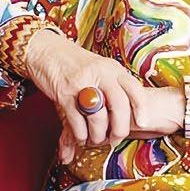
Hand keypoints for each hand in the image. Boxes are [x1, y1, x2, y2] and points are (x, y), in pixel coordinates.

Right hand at [22, 31, 179, 162]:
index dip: (141, 108)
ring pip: (98, 116)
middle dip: (119, 128)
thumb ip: (114, 86)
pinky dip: (80, 134)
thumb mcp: (100, 69)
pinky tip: (81, 137)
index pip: (134, 88)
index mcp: (112, 68)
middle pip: (119, 105)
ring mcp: (81, 83)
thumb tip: (131, 112)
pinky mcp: (64, 93)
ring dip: (98, 134)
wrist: (46, 51)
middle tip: (115, 139)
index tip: (143, 123)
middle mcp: (100, 74)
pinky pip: (77, 120)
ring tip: (96, 140)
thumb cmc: (76, 65)